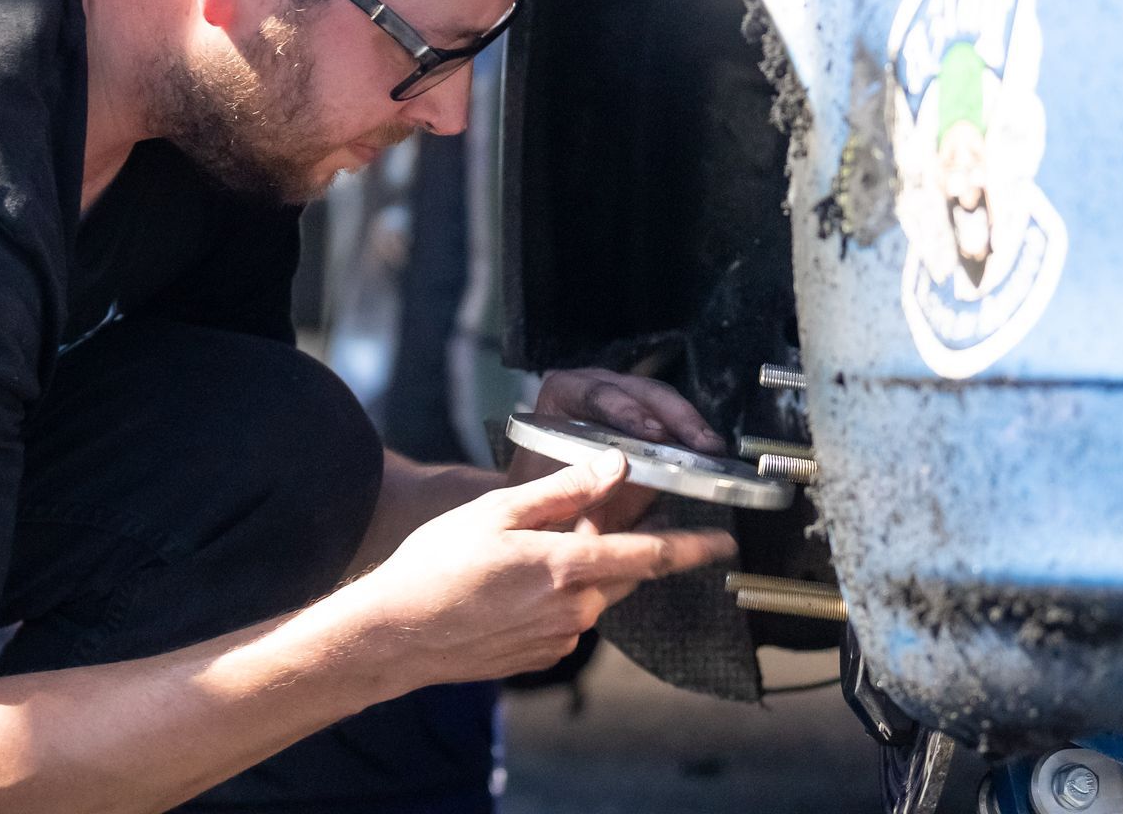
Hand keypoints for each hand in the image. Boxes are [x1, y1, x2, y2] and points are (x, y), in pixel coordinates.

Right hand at [344, 454, 734, 688]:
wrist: (396, 633)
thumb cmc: (436, 566)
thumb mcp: (497, 512)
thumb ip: (564, 489)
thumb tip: (614, 465)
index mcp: (567, 567)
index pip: (652, 555)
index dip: (695, 546)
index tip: (725, 540)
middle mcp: (574, 610)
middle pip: (623, 572)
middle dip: (623, 546)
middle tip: (599, 521)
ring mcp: (559, 639)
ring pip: (593, 595)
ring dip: (581, 571)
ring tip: (527, 554)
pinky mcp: (541, 658)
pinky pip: (567, 620)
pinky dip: (556, 598)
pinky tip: (511, 587)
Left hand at [506, 368, 726, 530]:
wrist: (541, 498)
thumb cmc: (543, 490)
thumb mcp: (552, 490)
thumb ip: (577, 488)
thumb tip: (615, 486)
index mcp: (563, 394)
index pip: (593, 394)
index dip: (625, 411)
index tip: (651, 434)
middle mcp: (594, 387)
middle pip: (639, 391)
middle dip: (673, 416)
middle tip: (699, 444)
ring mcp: (624, 398)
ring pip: (661, 400)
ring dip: (689, 424)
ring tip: (712, 449)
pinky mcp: (646, 416)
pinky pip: (671, 417)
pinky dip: (691, 435)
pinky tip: (710, 454)